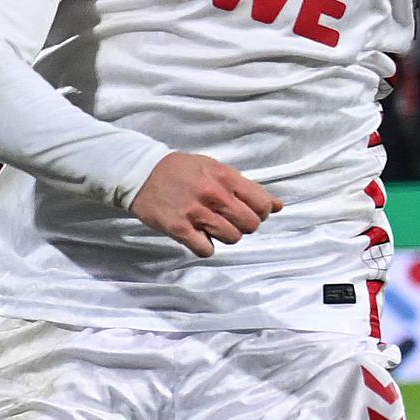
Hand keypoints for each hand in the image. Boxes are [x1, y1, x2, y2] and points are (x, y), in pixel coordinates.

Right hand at [124, 152, 280, 257]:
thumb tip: (278, 206)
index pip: (262, 204)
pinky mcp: (179, 228)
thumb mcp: (216, 169)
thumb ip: (246, 188)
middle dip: (244, 226)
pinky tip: (198, 236)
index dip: (260, 212)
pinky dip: (205, 246)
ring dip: (225, 236)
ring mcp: (195, 212)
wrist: (141, 173)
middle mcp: (213, 194)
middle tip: (230, 221)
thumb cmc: (182, 171)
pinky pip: (206, 249)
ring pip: (232, 238)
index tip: (248, 211)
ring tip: (212, 227)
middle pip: (250, 224)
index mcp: (225, 177)